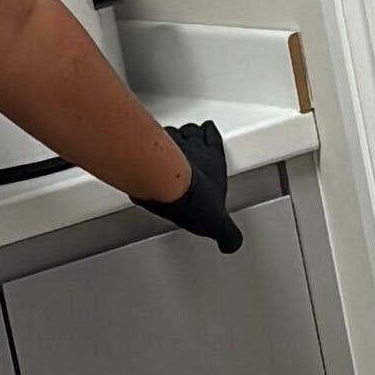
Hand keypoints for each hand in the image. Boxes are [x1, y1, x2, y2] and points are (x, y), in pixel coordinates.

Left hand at [138, 122, 243, 253]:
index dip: (211, 134)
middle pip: (192, 131)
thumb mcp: (218, 224)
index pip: (214, 140)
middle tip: (186, 137)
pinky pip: (148, 140)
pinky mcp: (148, 149)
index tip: (208, 130)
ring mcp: (170, 146)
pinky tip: (142, 152)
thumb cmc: (194, 198)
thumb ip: (227, 234)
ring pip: (171, 133)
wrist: (166, 187)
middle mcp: (193, 149)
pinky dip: (147, 144)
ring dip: (170, 137)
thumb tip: (231, 244)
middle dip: (190, 133)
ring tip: (166, 144)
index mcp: (213, 162)